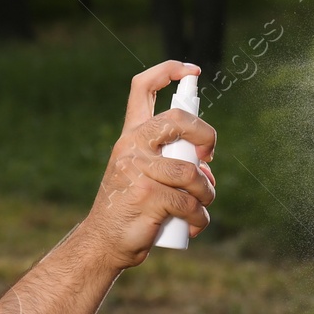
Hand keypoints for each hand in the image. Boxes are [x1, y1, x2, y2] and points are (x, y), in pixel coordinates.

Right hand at [78, 60, 216, 269]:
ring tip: (202, 206)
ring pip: (191, 171)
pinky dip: (200, 217)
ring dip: (206, 192)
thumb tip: (207, 167)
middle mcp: (132, 147)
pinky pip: (188, 202)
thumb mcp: (145, 175)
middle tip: (209, 155)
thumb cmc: (131, 209)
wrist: (104, 242)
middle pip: (178, 119)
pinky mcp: (148, 196)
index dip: (168, 71)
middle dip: (206, 134)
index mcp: (131, 136)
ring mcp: (138, 170)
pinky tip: (195, 225)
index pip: (142, 88)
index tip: (191, 71)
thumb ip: (173, 162)